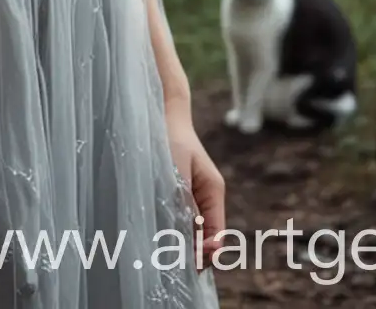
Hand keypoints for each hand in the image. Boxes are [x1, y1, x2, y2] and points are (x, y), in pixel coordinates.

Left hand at [165, 102, 225, 273]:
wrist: (160, 114)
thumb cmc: (169, 139)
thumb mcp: (178, 173)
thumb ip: (184, 204)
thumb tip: (191, 240)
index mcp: (213, 191)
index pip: (216, 234)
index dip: (205, 254)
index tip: (188, 262)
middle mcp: (207, 198)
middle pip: (206, 239)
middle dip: (192, 253)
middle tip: (170, 262)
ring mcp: (194, 198)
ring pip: (192, 233)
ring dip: (181, 244)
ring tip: (162, 253)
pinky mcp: (179, 196)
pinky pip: (181, 222)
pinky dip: (173, 232)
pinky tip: (158, 237)